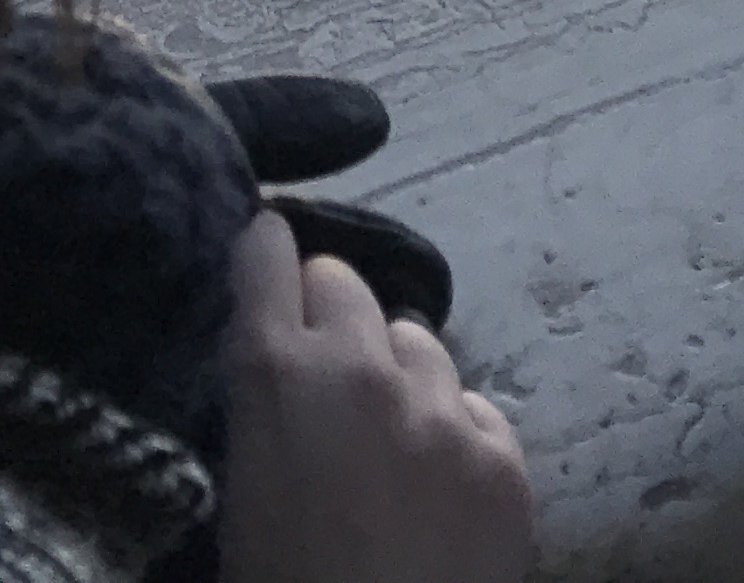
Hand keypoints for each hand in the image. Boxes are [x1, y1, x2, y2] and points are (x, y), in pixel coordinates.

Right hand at [219, 212, 531, 582]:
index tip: (268, 257)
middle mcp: (360, 368)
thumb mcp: (241, 490)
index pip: (266, 253)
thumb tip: (281, 362)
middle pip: (345, 284)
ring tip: (386, 439)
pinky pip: (475, 408)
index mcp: (275, 375)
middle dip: (330, 317)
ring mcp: (441, 410)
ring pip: (417, 342)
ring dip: (397, 374)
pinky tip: (437, 488)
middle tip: (324, 374)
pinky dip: (456, 434)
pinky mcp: (503, 458)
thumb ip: (264, 406)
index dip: (267, 256)